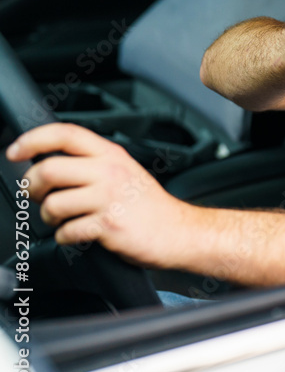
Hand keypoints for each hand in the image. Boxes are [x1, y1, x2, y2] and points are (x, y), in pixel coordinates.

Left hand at [6, 123, 192, 268]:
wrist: (180, 232)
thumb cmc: (151, 206)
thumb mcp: (125, 171)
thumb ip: (93, 163)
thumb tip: (49, 163)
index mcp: (112, 155)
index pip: (65, 134)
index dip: (33, 139)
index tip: (15, 151)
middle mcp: (110, 172)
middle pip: (49, 169)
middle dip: (33, 187)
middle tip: (38, 196)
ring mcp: (109, 198)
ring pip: (53, 204)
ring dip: (49, 217)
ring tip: (63, 220)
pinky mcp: (108, 225)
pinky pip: (66, 231)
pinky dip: (65, 237)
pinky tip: (78, 234)